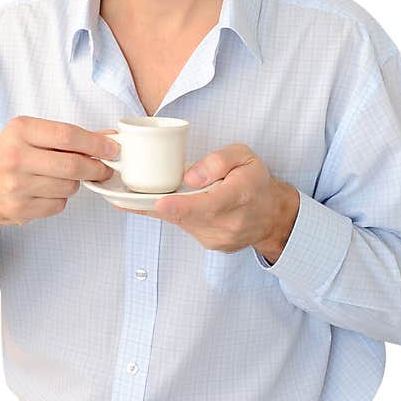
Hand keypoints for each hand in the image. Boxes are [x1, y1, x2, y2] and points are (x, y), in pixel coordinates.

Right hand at [0, 117, 119, 250]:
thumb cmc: (11, 157)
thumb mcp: (32, 136)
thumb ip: (68, 136)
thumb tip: (109, 138)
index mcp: (20, 130)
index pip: (67, 135)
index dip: (96, 143)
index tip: (113, 149)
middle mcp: (15, 157)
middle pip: (72, 164)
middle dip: (96, 168)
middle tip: (105, 169)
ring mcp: (16, 185)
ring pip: (69, 186)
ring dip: (76, 183)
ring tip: (64, 178)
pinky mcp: (19, 209)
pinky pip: (58, 204)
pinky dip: (61, 199)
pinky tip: (48, 192)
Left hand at [124, 144, 299, 263]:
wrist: (272, 215)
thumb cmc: (255, 181)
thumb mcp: (244, 156)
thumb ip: (218, 160)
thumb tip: (190, 176)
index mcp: (240, 196)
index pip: (209, 204)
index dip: (181, 205)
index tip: (159, 203)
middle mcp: (230, 222)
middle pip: (188, 215)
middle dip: (158, 204)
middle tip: (128, 194)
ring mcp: (219, 238)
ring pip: (182, 222)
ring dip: (165, 207)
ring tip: (147, 193)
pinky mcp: (211, 244)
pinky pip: (184, 227)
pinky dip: (173, 214)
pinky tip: (165, 202)